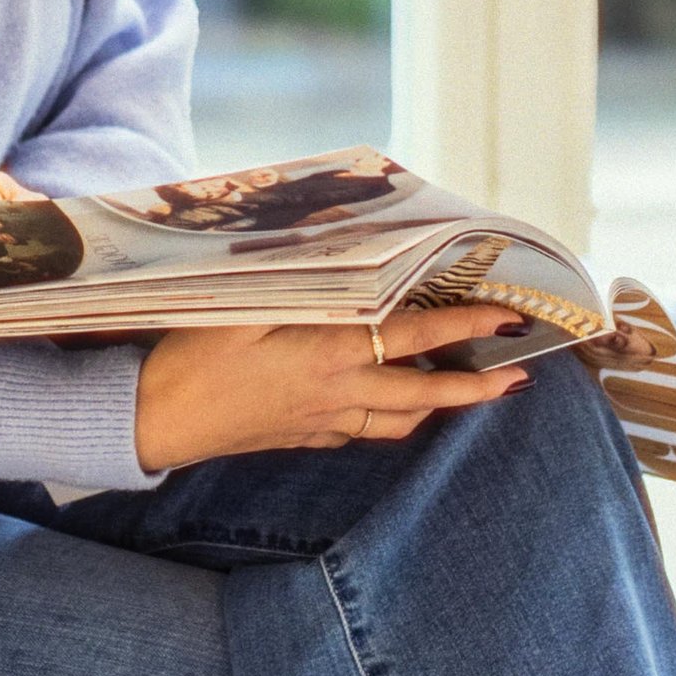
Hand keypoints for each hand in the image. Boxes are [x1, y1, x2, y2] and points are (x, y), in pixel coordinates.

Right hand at [132, 305, 530, 473]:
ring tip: (467, 392)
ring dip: (439, 406)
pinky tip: (395, 407)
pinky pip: (366, 432)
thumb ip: (294, 273)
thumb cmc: (193, 355)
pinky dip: (394, 420)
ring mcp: (324, 422)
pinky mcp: (307, 438)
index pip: (415, 335)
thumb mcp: (240, 302)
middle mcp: (338, 392)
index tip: (508, 317)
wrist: (156, 420)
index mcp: (328, 352)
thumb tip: (337, 237)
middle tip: (518, 376)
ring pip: (400, 421)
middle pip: (424, 393)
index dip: (465, 324)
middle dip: (476, 386)